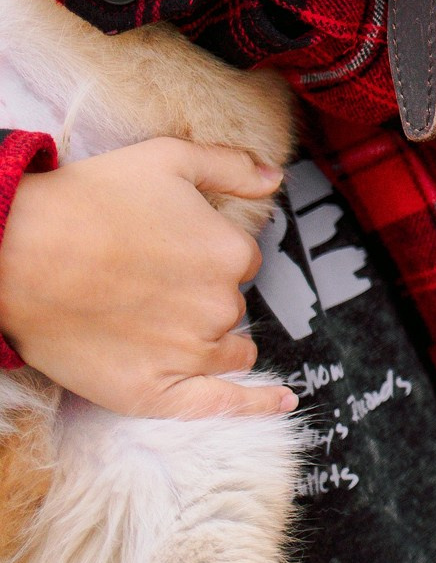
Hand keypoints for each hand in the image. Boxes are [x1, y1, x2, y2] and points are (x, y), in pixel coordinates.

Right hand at [0, 138, 293, 418]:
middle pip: (227, 306)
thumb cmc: (86, 201)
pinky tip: (281, 402)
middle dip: (199, 297)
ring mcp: (190, 352)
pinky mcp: (154, 391)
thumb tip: (275, 179)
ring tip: (159, 326)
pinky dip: (256, 405)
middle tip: (145, 284)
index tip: (164, 252)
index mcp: (231, 252)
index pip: (236, 261)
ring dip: (209, 340)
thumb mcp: (169, 158)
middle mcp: (220, 305)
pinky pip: (222, 405)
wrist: (13, 253)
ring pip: (226, 350)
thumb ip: (231, 165)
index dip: (201, 256)